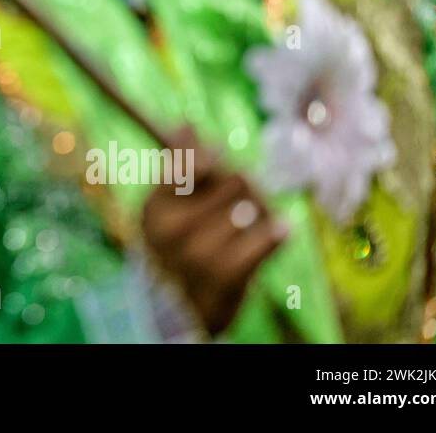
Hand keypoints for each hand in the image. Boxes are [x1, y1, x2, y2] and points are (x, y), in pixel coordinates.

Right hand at [141, 129, 287, 335]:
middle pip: (235, 178)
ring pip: (254, 206)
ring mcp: (198, 254)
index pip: (192, 161)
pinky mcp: (227, 276)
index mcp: (155, 206)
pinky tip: (280, 232)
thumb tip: (184, 123)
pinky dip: (277, 233)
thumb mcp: (169, 208)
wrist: (183, 312)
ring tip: (259, 223)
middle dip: (247, 185)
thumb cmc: (179, 251)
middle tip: (247, 198)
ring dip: (265, 212)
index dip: (214, 159)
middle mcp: (172, 229)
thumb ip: (179, 167)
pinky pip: (267, 238)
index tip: (219, 161)